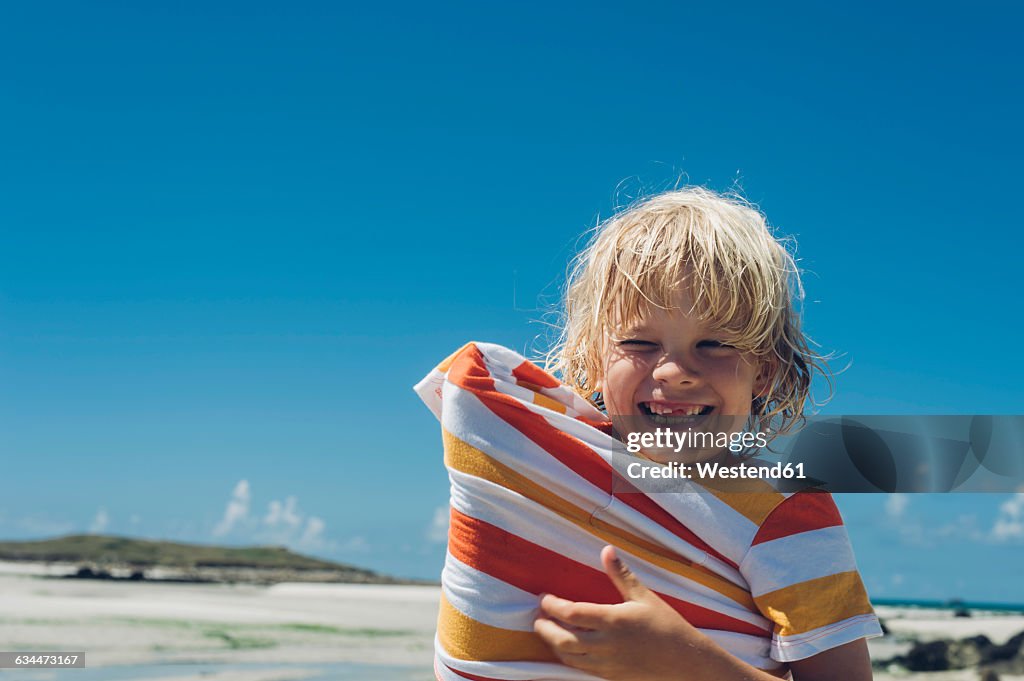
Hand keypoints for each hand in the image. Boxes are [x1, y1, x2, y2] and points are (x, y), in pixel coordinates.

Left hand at [533, 545, 719, 680]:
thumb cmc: (666, 626)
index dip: (553, 606)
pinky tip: (566, 648)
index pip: (572, 613)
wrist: (686, 663)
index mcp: (614, 620)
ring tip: (548, 630)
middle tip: (538, 617)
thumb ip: (621, 574)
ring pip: (569, 657)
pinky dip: (568, 657)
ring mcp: (607, 663)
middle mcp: (606, 644)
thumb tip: (607, 550)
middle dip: (545, 628)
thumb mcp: (644, 596)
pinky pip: (581, 668)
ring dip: (553, 644)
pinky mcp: (610, 676)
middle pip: (563, 639)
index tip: (544, 598)